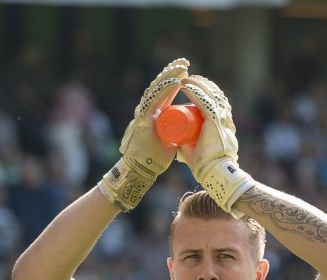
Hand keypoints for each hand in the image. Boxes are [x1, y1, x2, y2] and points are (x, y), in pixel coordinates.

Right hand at [98, 58, 188, 210]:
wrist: (141, 169)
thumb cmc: (155, 157)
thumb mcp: (168, 139)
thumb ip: (173, 132)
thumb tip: (186, 130)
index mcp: (155, 112)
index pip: (164, 90)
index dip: (173, 78)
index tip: (186, 69)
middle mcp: (147, 109)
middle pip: (159, 85)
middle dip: (172, 72)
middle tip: (185, 62)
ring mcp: (144, 113)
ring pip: (156, 89)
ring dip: (169, 76)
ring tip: (182, 67)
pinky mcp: (143, 120)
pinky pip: (154, 101)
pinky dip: (164, 90)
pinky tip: (175, 82)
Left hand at [176, 74, 255, 217]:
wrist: (213, 174)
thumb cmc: (204, 166)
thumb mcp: (196, 149)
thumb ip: (189, 146)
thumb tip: (179, 144)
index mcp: (224, 125)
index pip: (218, 102)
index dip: (208, 92)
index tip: (195, 87)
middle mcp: (226, 120)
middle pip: (216, 95)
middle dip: (203, 84)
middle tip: (190, 80)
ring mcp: (222, 120)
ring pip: (211, 95)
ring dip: (198, 85)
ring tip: (186, 80)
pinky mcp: (215, 122)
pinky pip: (205, 102)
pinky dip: (195, 92)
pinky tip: (186, 86)